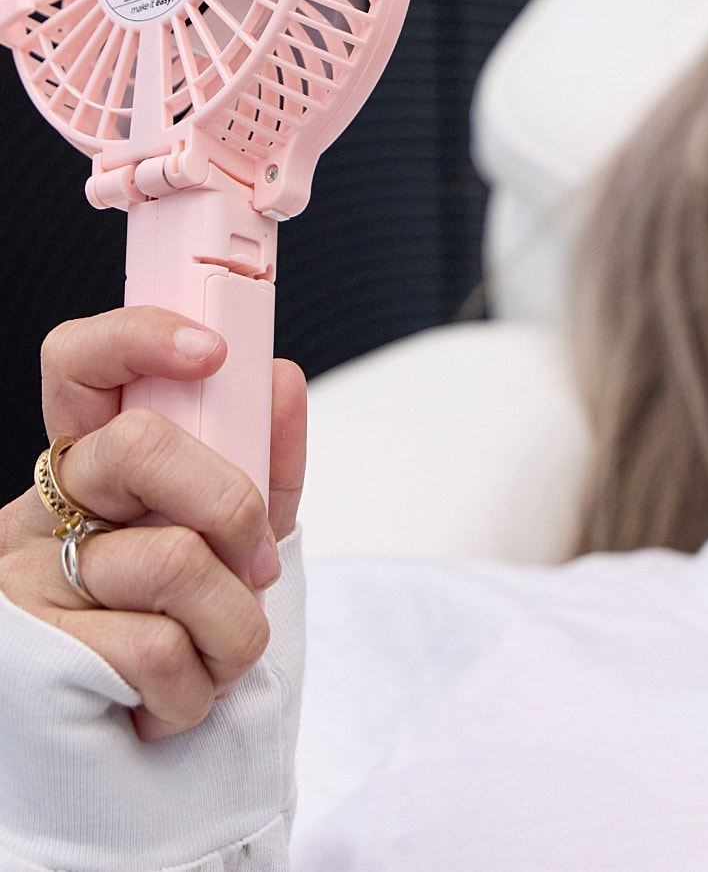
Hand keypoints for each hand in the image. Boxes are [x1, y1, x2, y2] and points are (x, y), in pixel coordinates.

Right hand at [0, 307, 306, 740]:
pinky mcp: (34, 656)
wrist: (147, 770)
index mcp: (91, 465)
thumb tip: (280, 379)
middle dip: (232, 504)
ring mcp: (26, 578)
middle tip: (256, 564)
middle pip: (140, 447)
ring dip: (233, 627)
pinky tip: (173, 702)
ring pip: (170, 558)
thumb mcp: (239, 542)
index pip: (78, 364)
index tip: (210, 351)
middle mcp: (44, 509)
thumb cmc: (188, 635)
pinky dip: (197, 688)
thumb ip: (264, 463)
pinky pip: (152, 649)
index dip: (136, 339)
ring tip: (218, 658)